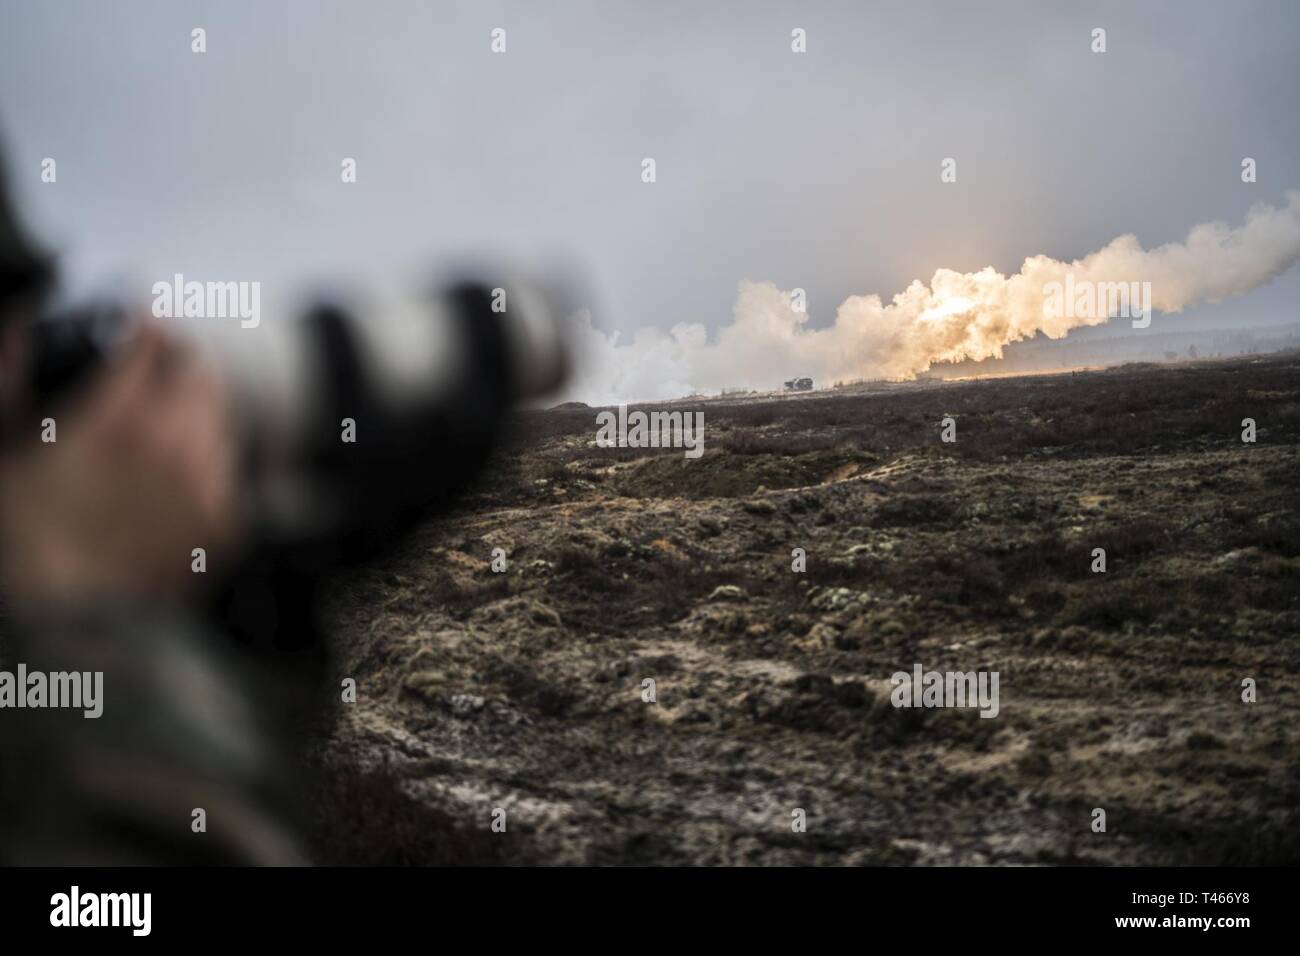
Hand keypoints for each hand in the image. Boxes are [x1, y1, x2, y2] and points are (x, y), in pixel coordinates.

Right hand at [0, 319, 244, 606]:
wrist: (69, 625)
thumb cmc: (22, 539)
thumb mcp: (0, 449)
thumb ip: (8, 379)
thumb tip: (16, 330)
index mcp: (123, 417)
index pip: (152, 342)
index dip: (143, 326)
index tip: (136, 322)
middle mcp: (179, 444)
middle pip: (199, 374)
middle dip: (178, 360)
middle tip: (157, 363)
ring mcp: (210, 485)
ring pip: (219, 422)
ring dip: (195, 412)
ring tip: (163, 424)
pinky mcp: (228, 524)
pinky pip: (229, 474)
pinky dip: (207, 464)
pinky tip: (176, 477)